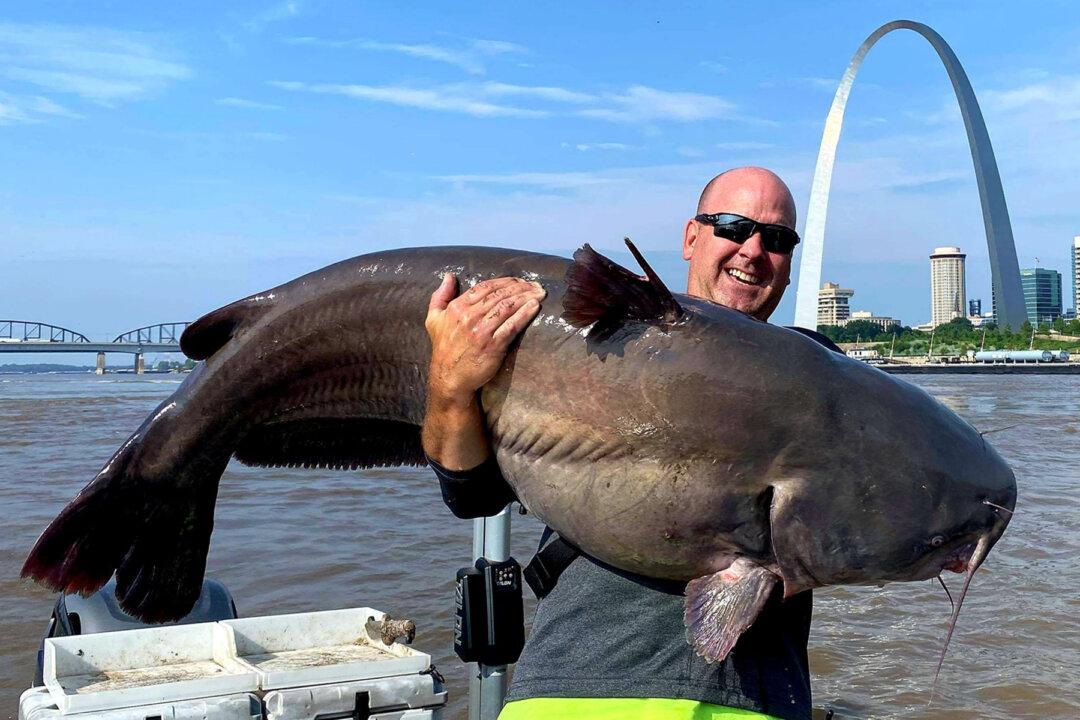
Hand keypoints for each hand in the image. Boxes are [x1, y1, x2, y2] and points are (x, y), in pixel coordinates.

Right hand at [425, 275, 545, 404]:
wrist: (449, 377)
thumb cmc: (443, 349)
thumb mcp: (433, 319)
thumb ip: (440, 296)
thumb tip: (448, 276)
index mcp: (458, 308)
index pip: (485, 287)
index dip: (505, 281)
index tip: (519, 280)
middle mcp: (469, 316)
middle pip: (500, 295)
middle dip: (520, 287)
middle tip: (535, 285)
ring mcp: (482, 331)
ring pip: (508, 306)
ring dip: (526, 297)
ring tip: (540, 293)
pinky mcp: (493, 345)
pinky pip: (512, 325)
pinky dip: (525, 314)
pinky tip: (535, 306)